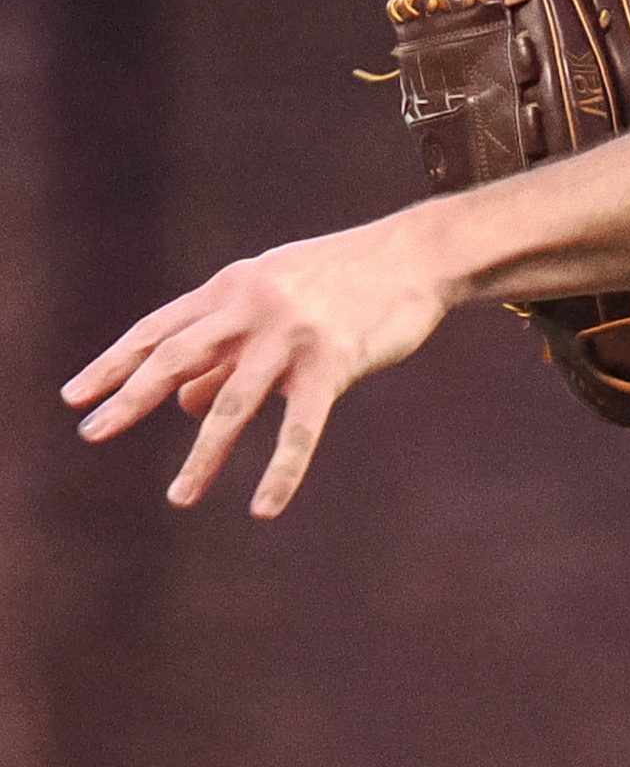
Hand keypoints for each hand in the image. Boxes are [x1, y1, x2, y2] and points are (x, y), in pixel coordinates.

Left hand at [61, 210, 456, 517]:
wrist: (417, 257)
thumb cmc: (345, 281)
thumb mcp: (275, 302)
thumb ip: (228, 348)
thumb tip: (184, 405)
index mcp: (231, 288)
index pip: (158, 330)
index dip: (114, 364)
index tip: (75, 397)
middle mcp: (250, 307)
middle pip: (175, 358)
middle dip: (129, 398)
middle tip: (92, 433)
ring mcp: (290, 335)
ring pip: (233, 404)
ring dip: (202, 457)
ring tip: (178, 498)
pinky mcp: (334, 362)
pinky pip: (300, 429)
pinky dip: (281, 472)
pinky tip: (263, 509)